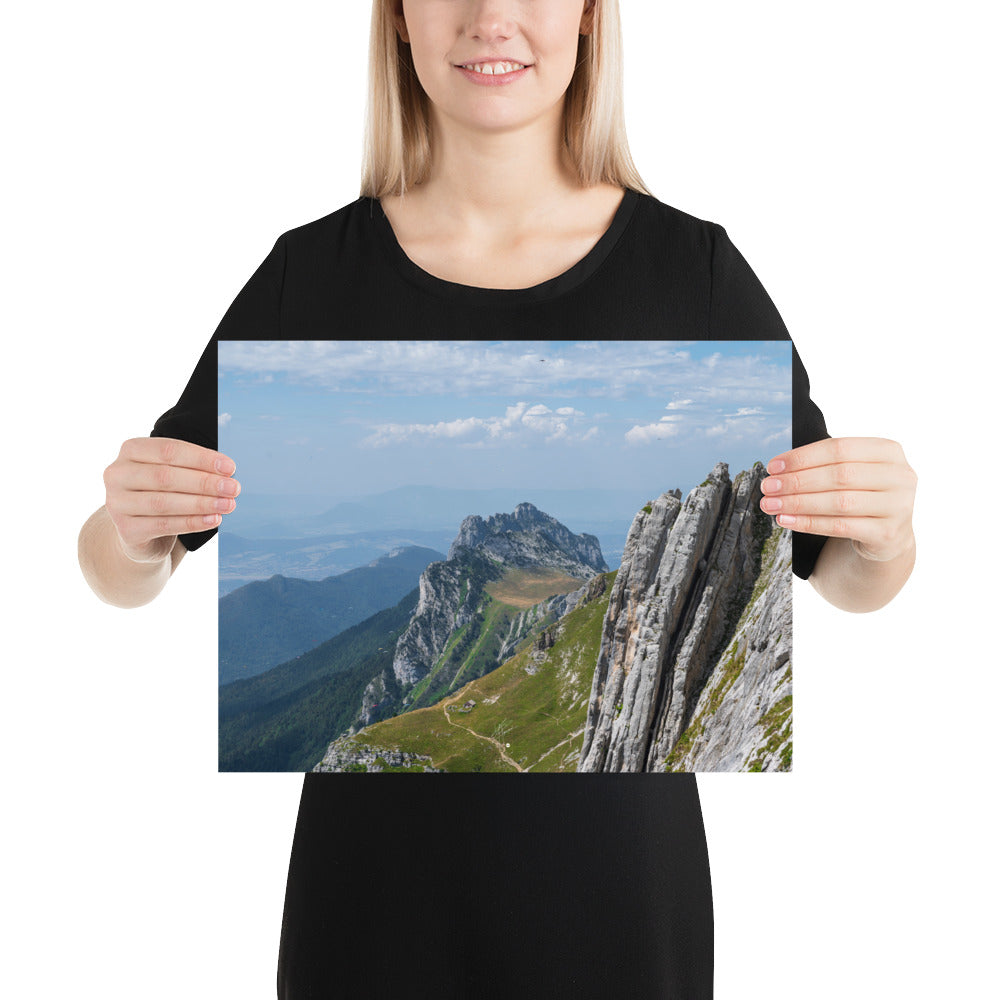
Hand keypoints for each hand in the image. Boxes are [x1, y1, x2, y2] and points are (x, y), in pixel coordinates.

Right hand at [103, 437, 239, 562]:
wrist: (140, 532)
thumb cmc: (163, 492)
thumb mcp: (173, 473)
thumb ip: (193, 468)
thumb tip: (227, 472)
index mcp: (131, 450)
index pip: (169, 450)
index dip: (201, 458)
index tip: (230, 467)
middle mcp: (117, 474)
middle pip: (165, 476)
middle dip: (204, 482)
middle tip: (233, 488)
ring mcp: (117, 503)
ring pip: (164, 502)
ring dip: (201, 503)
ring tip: (228, 505)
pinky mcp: (126, 529)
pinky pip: (164, 525)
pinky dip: (192, 522)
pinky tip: (213, 520)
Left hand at [760, 437, 916, 562]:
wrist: (887, 534)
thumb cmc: (862, 495)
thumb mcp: (853, 472)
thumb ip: (825, 464)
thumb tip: (778, 469)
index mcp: (889, 451)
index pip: (839, 448)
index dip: (803, 457)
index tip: (773, 466)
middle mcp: (900, 476)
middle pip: (839, 475)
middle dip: (796, 481)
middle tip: (768, 487)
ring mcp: (898, 506)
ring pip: (839, 502)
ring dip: (798, 503)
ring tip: (771, 504)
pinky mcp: (888, 533)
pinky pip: (841, 526)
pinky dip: (809, 523)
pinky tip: (786, 520)